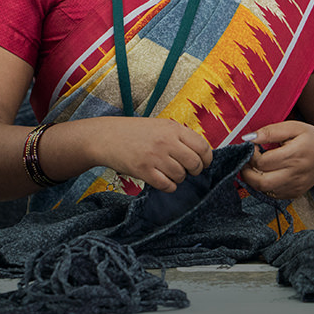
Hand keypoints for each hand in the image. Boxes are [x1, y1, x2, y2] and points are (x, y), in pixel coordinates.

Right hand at [91, 117, 212, 192]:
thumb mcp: (161, 126)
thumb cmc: (135, 132)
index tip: (205, 163)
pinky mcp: (143, 170)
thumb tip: (201, 153)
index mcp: (174, 129)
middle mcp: (166, 142)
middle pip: (195, 163)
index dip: (207, 158)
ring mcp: (154, 156)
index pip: (202, 146)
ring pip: (181, 176)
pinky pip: (166, 185)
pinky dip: (169, 187)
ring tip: (171, 173)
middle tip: (189, 171)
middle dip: (195, 171)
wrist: (105, 137)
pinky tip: (164, 181)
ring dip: (179, 178)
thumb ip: (180, 136)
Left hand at [239, 121, 313, 199]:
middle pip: (260, 182)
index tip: (252, 147)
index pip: (263, 162)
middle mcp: (295, 173)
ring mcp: (295, 186)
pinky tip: (267, 173)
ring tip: (255, 167)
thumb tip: (247, 138)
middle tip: (246, 162)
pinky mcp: (294, 193)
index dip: (251, 155)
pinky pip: (272, 194)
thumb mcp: (295, 127)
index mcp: (295, 154)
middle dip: (246, 173)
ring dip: (253, 179)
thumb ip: (270, 131)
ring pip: (264, 190)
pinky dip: (264, 185)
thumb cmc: (312, 139)